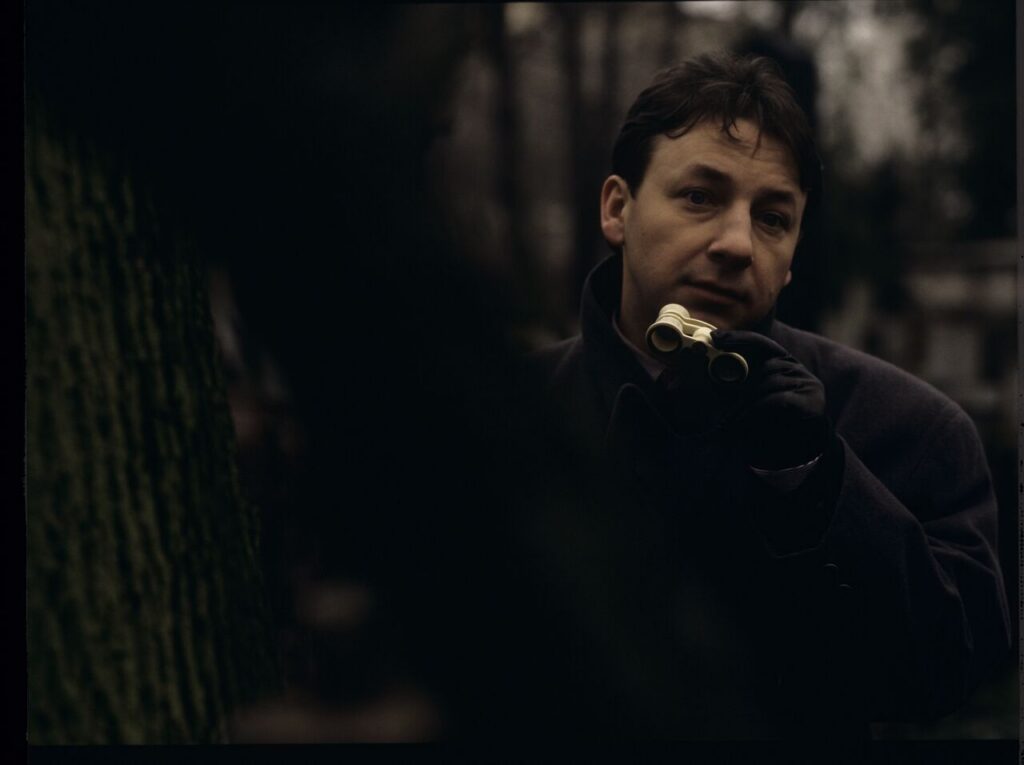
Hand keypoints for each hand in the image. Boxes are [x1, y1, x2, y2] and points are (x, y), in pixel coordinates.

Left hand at [711, 330, 831, 471]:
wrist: (795, 451)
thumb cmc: (767, 423)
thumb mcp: (745, 399)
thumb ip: (733, 385)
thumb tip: (706, 369)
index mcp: (781, 363)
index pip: (761, 343)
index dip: (738, 338)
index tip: (715, 338)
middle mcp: (796, 369)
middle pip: (765, 365)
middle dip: (742, 384)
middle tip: (725, 404)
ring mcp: (807, 384)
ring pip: (770, 382)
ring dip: (748, 403)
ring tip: (735, 420)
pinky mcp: (813, 402)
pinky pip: (779, 399)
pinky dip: (759, 410)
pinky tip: (747, 421)